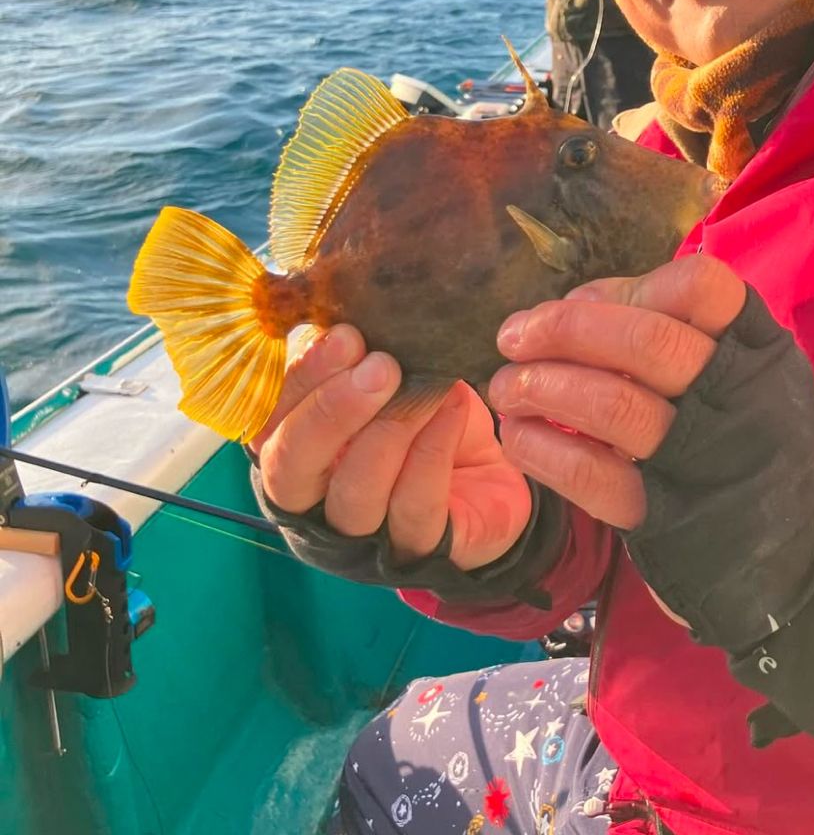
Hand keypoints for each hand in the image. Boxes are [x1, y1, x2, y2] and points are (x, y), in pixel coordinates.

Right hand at [254, 326, 532, 570]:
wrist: (497, 469)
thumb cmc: (425, 415)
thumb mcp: (389, 377)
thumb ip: (355, 354)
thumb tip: (338, 310)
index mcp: (293, 450)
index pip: (269, 421)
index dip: (300, 379)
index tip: (345, 334)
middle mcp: (313, 500)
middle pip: (292, 469)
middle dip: (331, 411)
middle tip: (380, 365)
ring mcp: (361, 536)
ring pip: (355, 494)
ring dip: (391, 430)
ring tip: (428, 385)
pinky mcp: (416, 550)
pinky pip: (416, 507)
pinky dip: (433, 452)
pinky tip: (453, 409)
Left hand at [488, 254, 813, 650]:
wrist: (799, 555)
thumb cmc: (750, 439)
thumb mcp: (741, 372)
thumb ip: (667, 326)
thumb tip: (580, 301)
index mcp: (755, 350)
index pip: (703, 287)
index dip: (633, 286)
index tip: (584, 300)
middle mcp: (737, 398)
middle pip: (646, 342)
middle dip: (564, 330)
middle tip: (512, 336)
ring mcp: (704, 460)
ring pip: (613, 406)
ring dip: (542, 386)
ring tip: (506, 386)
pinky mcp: (668, 518)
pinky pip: (592, 476)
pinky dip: (542, 450)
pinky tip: (517, 435)